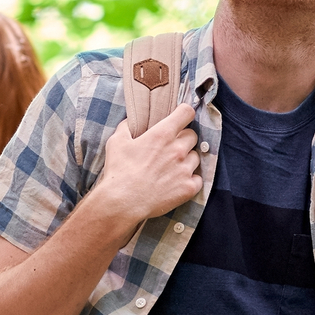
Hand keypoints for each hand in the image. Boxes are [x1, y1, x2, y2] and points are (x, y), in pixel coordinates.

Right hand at [93, 102, 203, 224]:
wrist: (123, 202)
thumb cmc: (119, 171)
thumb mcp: (117, 142)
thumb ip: (127, 127)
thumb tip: (132, 121)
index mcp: (162, 134)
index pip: (186, 112)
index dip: (184, 113)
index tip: (181, 117)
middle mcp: (178, 149)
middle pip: (193, 136)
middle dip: (183, 139)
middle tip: (171, 148)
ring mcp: (185, 169)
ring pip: (195, 157)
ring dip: (186, 160)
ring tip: (172, 168)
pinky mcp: (188, 188)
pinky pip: (198, 179)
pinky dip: (190, 180)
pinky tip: (177, 182)